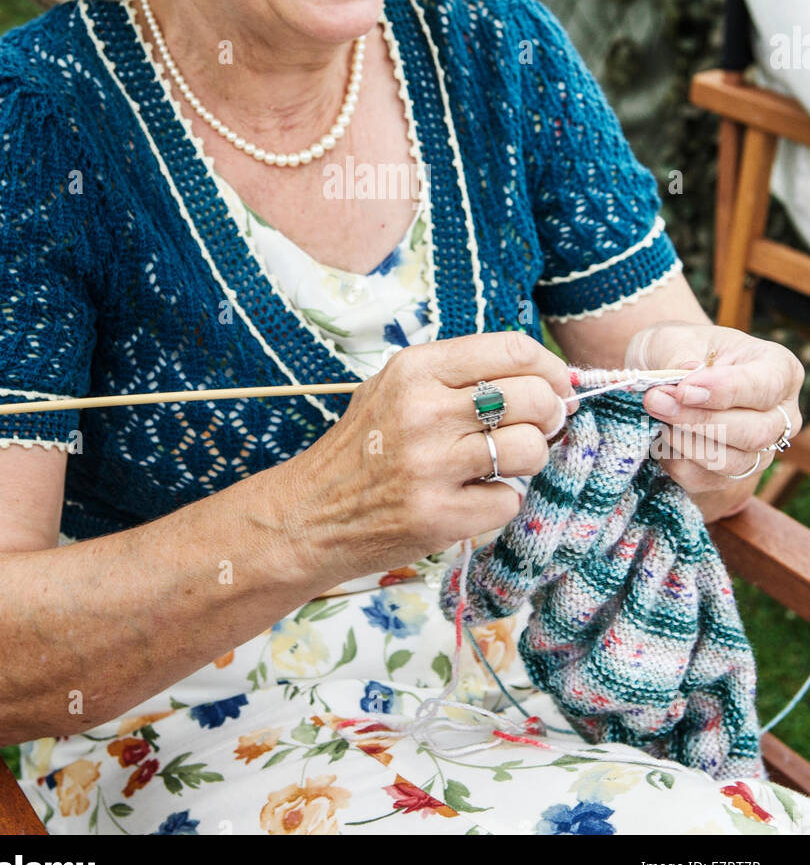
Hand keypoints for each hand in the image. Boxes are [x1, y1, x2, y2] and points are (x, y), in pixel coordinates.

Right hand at [284, 332, 578, 583]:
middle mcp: (423, 411)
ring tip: (501, 463)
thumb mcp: (395, 388)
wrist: (308, 514)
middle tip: (537, 427)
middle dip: (549, 414)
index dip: (549, 368)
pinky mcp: (439, 516)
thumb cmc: (363, 448)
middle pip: (533, 398)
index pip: (512, 349)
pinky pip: (509, 501)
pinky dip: (498, 502)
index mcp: (416, 369)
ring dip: (529, 460)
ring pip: (530, 450)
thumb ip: (458, 377)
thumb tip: (544, 376)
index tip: (556, 385)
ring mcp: (431, 466)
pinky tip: (470, 499)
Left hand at [625, 320, 803, 511]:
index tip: (683, 389)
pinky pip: (705, 480)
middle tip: (655, 401)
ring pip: (732, 463)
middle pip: (754, 433)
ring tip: (656, 415)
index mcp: (778, 369)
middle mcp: (779, 415)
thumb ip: (680, 360)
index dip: (725, 391)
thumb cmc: (679, 349)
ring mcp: (760, 449)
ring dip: (686, 442)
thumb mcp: (676, 339)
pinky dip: (675, 461)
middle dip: (700, 421)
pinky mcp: (731, 475)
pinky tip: (660, 436)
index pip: (765, 387)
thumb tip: (684, 385)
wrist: (664, 374)